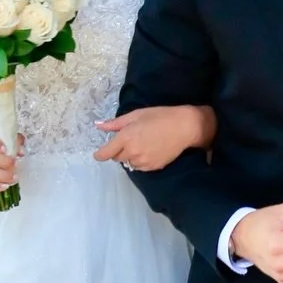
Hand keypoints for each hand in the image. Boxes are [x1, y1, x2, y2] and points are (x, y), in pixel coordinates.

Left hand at [93, 104, 213, 168]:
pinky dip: (140, 160)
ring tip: (142, 144)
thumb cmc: (159, 116)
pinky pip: (140, 167)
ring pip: (128, 163)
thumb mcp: (136, 115)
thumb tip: (98, 126)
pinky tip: (150, 150)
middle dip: (118, 151)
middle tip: (130, 139)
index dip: (100, 154)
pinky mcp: (153, 167)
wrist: (184, 127)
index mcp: (126, 137)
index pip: (106, 153)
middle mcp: (132, 152)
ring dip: (130, 156)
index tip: (98, 154)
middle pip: (116, 158)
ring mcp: (143, 161)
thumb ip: (115, 123)